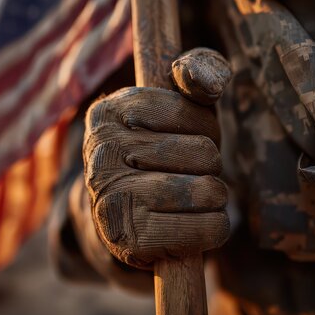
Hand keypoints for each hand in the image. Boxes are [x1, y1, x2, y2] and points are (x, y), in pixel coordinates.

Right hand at [83, 48, 231, 268]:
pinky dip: (213, 229)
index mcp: (108, 111)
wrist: (118, 218)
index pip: (193, 113)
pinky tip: (188, 227)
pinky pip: (209, 228)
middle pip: (205, 153)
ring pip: (210, 191)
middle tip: (182, 176)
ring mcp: (110, 198)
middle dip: (208, 167)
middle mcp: (101, 153)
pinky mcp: (128, 240)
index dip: (203, 130)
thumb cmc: (156, 155)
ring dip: (213, 199)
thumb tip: (210, 83)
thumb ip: (196, 74)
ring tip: (185, 201)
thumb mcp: (173, 106)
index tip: (180, 141)